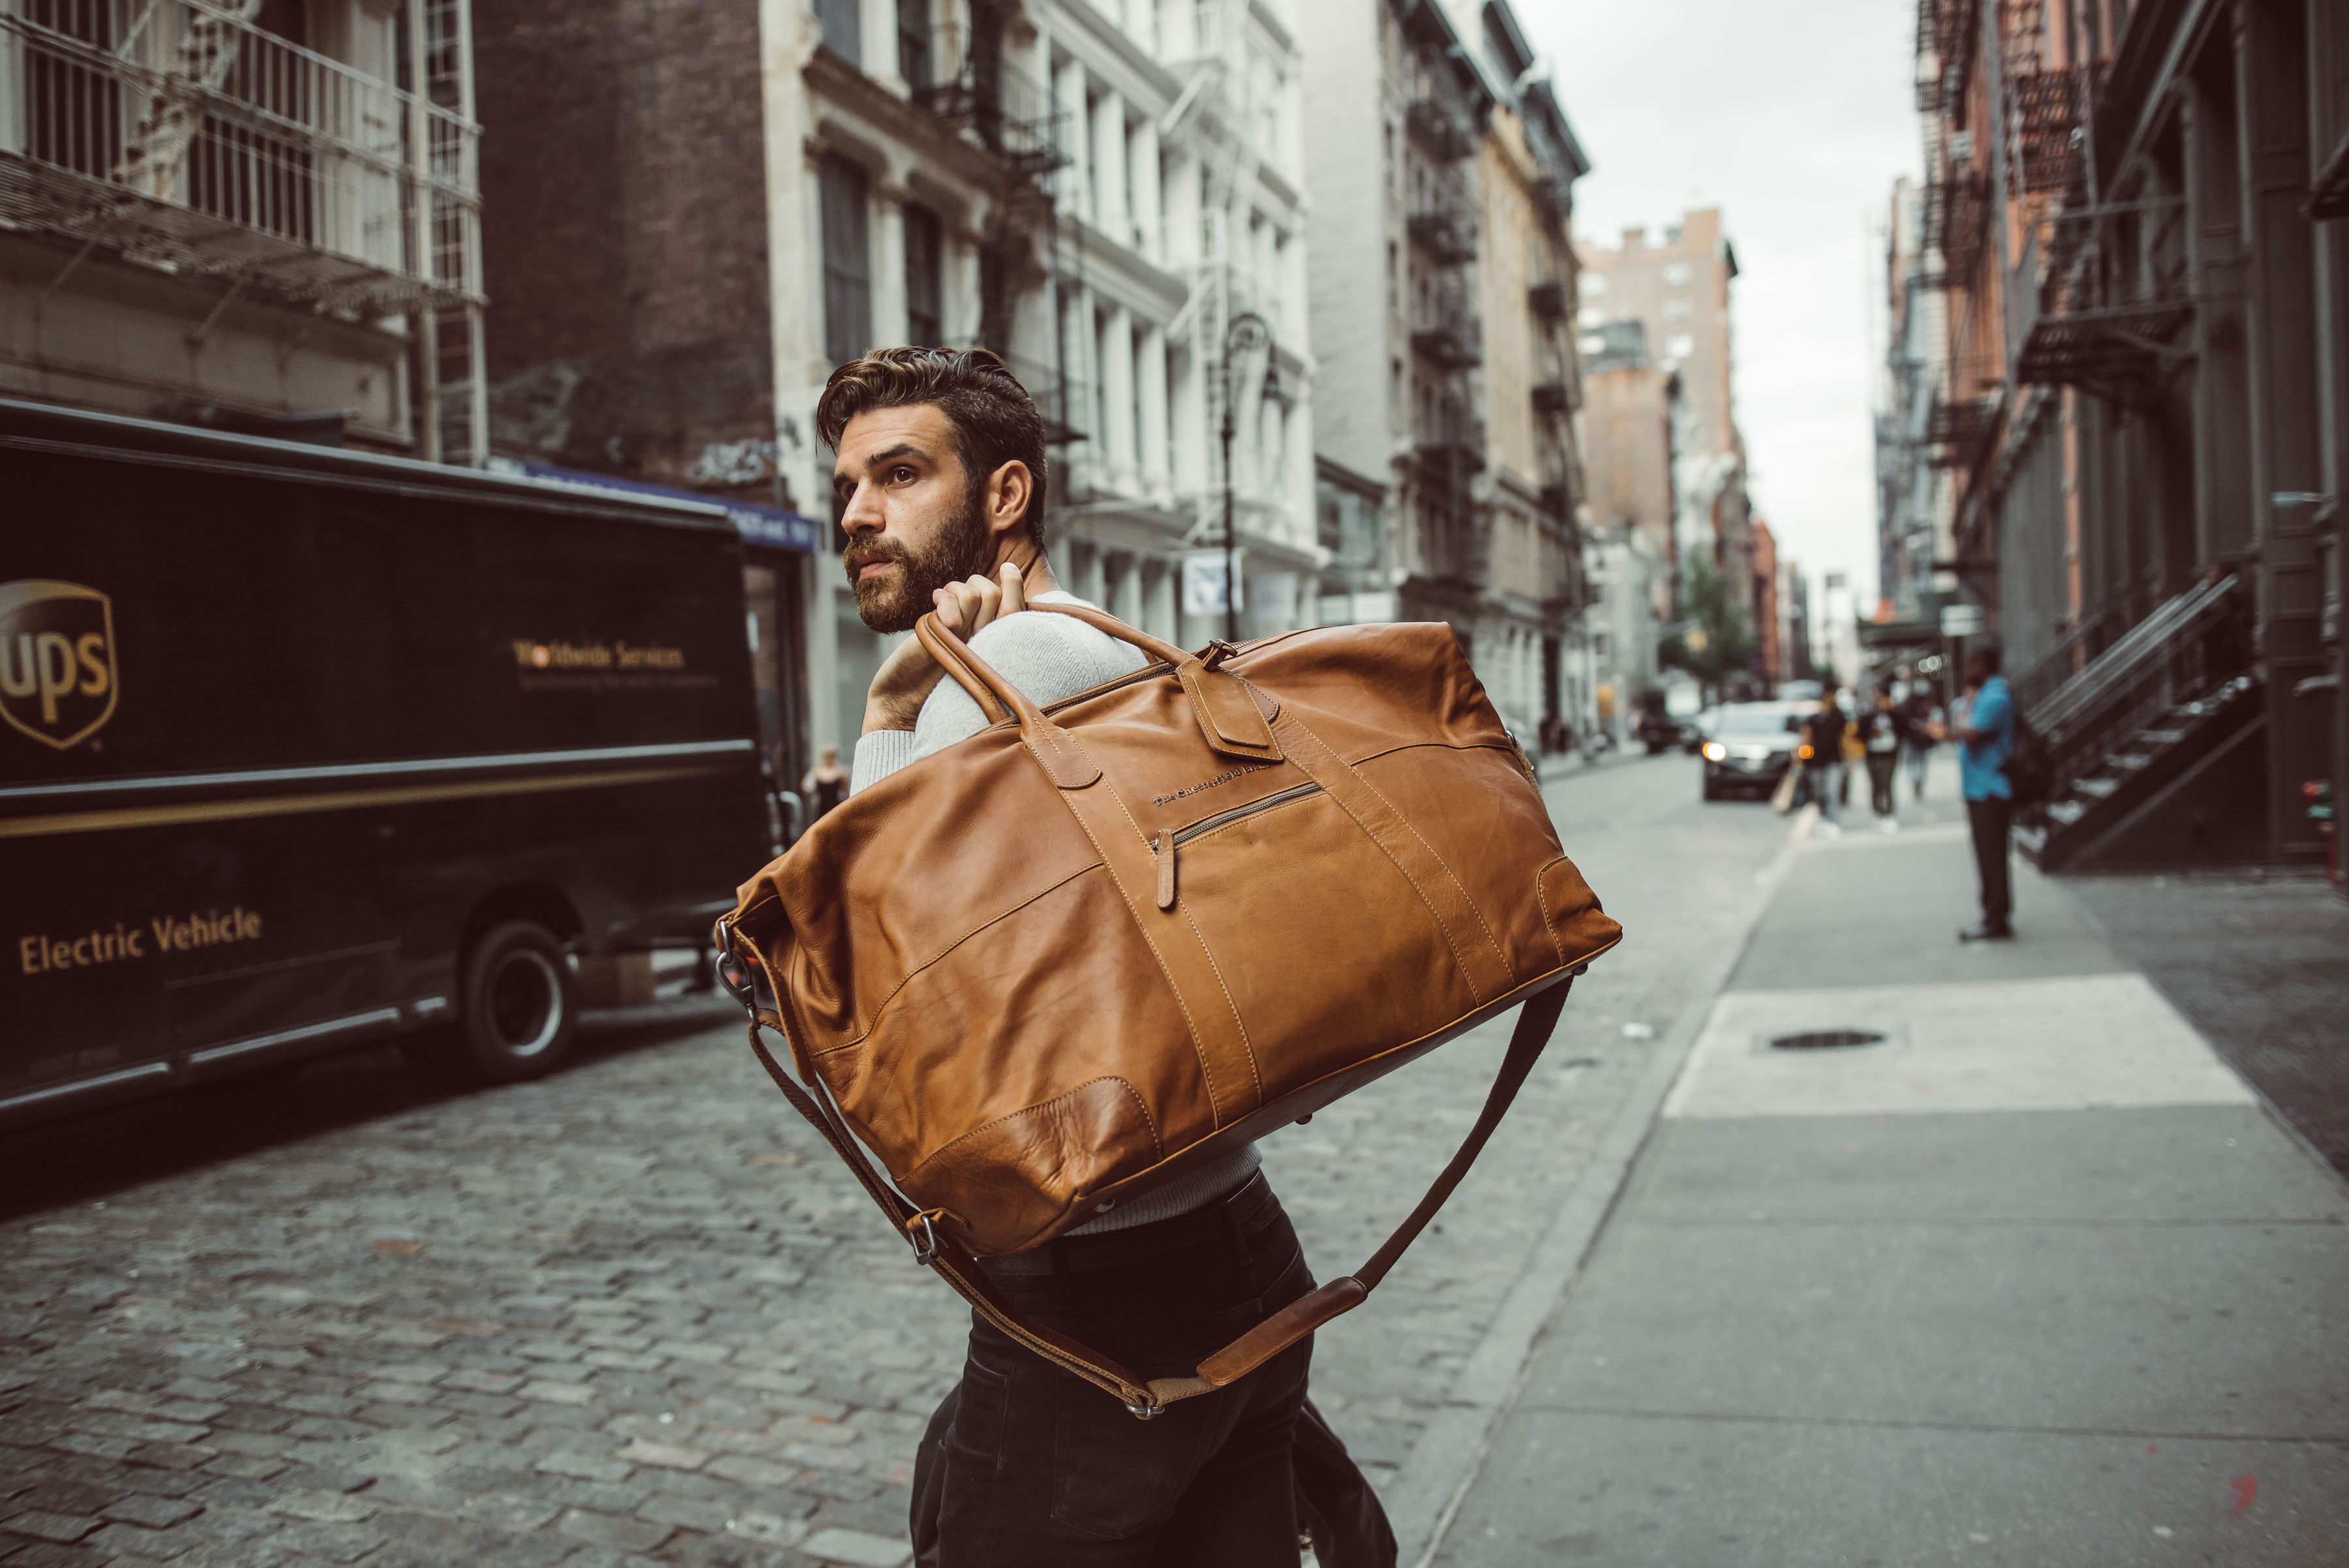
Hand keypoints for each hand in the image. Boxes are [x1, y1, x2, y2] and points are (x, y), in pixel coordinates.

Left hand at [860, 562, 1029, 733]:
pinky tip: (932, 611)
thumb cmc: (932, 668)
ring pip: (974, 594)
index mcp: (996, 645)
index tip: (1008, 568)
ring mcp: (968, 643)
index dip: (1014, 584)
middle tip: (955, 595)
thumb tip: (998, 581)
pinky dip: (943, 600)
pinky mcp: (946, 640)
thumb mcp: (960, 639)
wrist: (903, 699)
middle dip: (975, 583)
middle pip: (994, 594)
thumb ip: (980, 617)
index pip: (1018, 609)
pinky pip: (954, 606)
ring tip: (941, 602)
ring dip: (954, 590)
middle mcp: (988, 645)